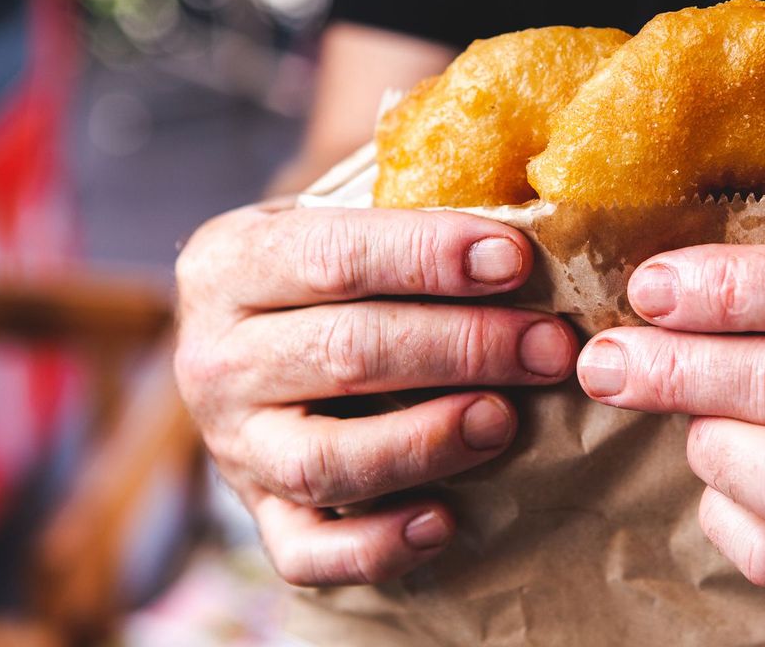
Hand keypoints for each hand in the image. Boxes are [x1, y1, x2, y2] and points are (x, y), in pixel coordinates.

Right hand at [175, 201, 576, 584]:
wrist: (249, 342)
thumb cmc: (330, 274)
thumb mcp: (340, 219)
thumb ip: (407, 211)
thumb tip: (529, 211)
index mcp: (231, 262)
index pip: (333, 256)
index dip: (427, 257)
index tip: (515, 261)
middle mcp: (215, 357)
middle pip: (344, 353)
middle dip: (461, 347)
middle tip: (548, 348)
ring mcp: (233, 446)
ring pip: (322, 460)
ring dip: (423, 442)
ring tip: (503, 422)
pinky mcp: (259, 515)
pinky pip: (309, 553)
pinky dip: (376, 547)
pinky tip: (443, 523)